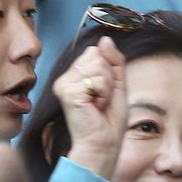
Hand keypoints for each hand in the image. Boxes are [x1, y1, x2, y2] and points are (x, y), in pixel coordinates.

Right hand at [56, 36, 128, 179]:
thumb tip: (105, 39)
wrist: (103, 142)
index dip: (108, 70)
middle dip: (108, 77)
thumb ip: (113, 60)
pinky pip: (97, 78)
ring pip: (97, 65)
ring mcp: (64, 84)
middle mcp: (65, 78)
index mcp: (75, 75)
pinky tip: (95, 106)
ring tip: (98, 103)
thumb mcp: (117, 83)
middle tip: (101, 98)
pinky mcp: (67, 92)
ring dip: (106, 86)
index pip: (95, 51)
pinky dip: (103, 92)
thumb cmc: (109, 119)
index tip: (104, 91)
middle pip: (96, 55)